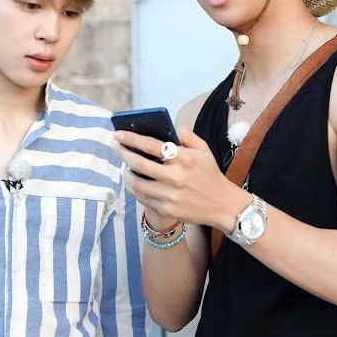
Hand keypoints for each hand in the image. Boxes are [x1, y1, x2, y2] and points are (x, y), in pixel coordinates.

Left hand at [114, 127, 246, 230]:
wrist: (222, 205)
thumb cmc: (210, 175)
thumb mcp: (204, 151)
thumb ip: (188, 136)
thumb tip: (172, 128)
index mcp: (184, 158)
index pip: (152, 145)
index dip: (132, 138)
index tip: (119, 133)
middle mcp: (175, 177)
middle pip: (138, 163)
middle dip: (122, 152)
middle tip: (114, 145)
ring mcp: (170, 195)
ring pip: (136, 183)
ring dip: (126, 173)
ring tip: (124, 166)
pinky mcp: (167, 209)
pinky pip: (142, 198)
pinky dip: (134, 188)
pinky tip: (134, 181)